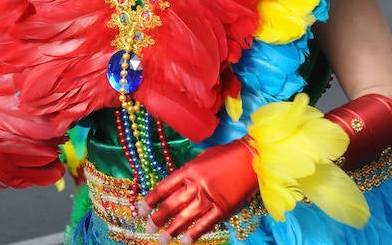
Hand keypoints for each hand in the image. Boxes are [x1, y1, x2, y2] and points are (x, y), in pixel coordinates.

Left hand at [138, 139, 256, 243]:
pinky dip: (194, 234)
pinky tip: (185, 242)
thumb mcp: (202, 159)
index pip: (163, 188)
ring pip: (185, 217)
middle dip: (158, 218)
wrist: (251, 158)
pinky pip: (205, 224)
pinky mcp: (223, 209)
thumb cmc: (226, 155)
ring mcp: (209, 197)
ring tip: (162, 240)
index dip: (150, 201)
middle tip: (149, 229)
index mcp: (189, 170)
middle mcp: (196, 184)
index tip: (141, 211)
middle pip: (171, 205)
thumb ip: (187, 174)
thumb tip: (173, 189)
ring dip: (172, 230)